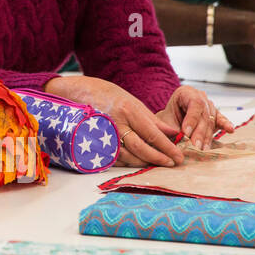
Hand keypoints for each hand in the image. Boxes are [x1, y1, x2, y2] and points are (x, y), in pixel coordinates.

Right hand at [45, 75, 181, 167]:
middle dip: (158, 158)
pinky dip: (126, 162)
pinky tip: (136, 163)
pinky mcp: (95, 141)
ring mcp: (104, 133)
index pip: (152, 134)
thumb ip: (152, 119)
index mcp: (128, 110)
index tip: (179, 156)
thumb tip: (173, 132)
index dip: (167, 147)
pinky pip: (113, 157)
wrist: (75, 91)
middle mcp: (117, 122)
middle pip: (141, 147)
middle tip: (172, 163)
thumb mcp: (132, 101)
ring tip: (156, 163)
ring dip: (143, 162)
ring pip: (127, 155)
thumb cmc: (106, 94)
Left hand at [157, 84, 233, 150]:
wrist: (172, 119)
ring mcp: (209, 106)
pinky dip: (225, 125)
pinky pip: (221, 121)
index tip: (186, 132)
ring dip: (207, 136)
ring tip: (203, 148)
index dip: (192, 119)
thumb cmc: (168, 118)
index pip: (194, 104)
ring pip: (211, 121)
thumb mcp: (166, 121)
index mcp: (186, 92)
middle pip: (204, 114)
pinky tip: (230, 129)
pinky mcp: (216, 116)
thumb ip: (173, 129)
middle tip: (195, 145)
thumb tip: (180, 141)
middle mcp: (200, 97)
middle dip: (200, 132)